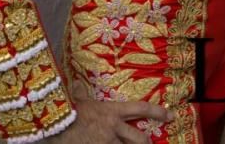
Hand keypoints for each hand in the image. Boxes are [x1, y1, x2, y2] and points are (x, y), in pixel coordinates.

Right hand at [50, 83, 173, 143]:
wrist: (53, 124)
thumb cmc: (65, 109)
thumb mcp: (78, 99)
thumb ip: (82, 94)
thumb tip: (76, 87)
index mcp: (112, 111)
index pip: (141, 109)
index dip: (158, 113)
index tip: (171, 115)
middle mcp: (113, 129)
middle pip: (140, 139)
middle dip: (147, 143)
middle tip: (149, 143)